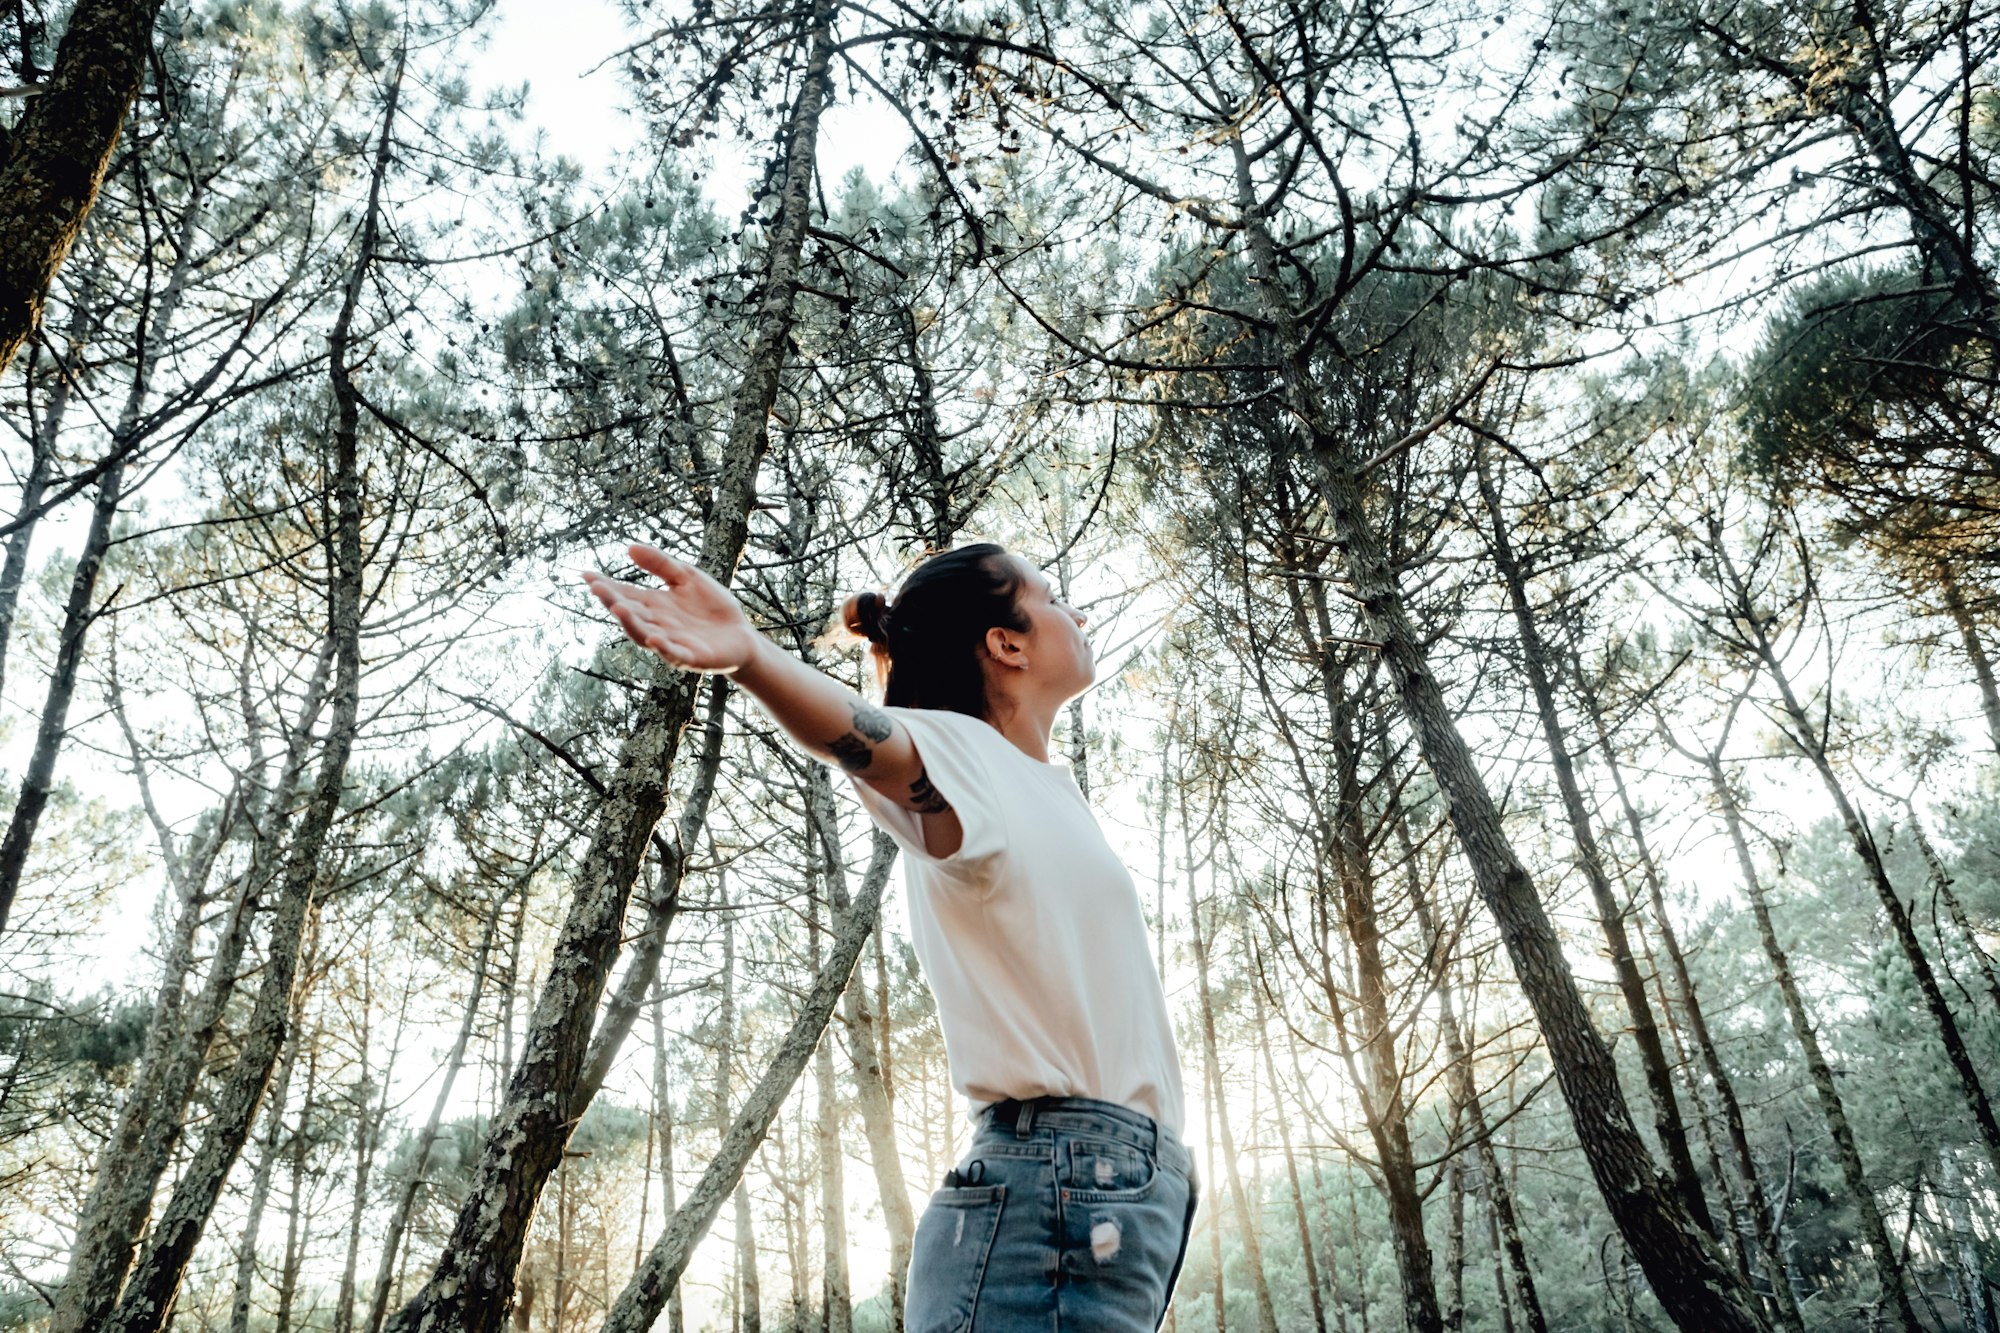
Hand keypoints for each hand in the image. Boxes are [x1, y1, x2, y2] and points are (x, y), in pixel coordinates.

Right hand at [582, 545, 762, 674]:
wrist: (741, 634)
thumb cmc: (711, 607)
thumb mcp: (686, 577)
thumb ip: (661, 564)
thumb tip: (629, 548)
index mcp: (654, 604)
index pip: (625, 594)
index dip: (605, 586)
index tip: (586, 575)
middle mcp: (656, 624)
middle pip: (630, 613)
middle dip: (612, 601)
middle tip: (596, 588)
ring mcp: (671, 642)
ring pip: (644, 634)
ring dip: (631, 623)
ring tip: (618, 608)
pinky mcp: (691, 657)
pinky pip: (674, 654)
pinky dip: (664, 647)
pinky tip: (655, 638)